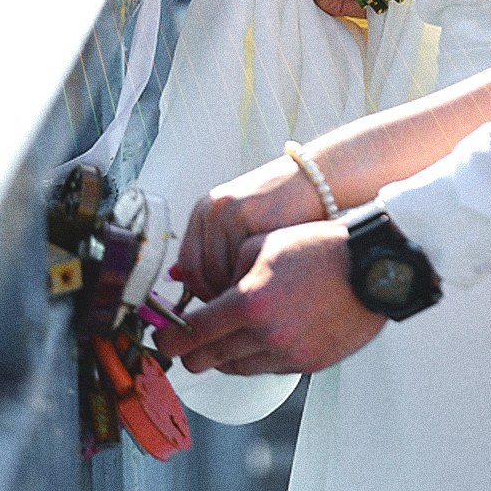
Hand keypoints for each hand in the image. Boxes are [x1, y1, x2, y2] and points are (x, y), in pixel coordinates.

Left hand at [158, 223, 382, 373]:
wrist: (373, 268)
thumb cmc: (318, 248)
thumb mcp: (260, 245)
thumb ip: (227, 274)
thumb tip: (206, 296)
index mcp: (248, 302)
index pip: (193, 334)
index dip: (169, 340)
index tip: (162, 340)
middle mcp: (265, 335)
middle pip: (209, 360)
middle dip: (193, 353)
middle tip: (188, 343)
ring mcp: (288, 354)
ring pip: (237, 369)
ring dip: (226, 355)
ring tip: (231, 335)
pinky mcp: (308, 365)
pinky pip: (268, 369)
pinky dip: (258, 357)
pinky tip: (265, 336)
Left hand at [174, 153, 325, 297]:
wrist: (314, 181)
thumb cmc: (284, 210)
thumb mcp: (243, 228)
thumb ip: (213, 252)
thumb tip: (176, 277)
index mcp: (204, 212)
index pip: (188, 266)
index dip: (201, 292)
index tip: (220, 308)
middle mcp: (210, 210)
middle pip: (199, 270)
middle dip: (217, 295)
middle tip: (240, 309)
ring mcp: (225, 211)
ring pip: (218, 271)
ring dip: (235, 290)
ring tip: (255, 298)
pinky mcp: (244, 213)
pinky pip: (239, 261)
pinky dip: (250, 279)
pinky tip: (267, 283)